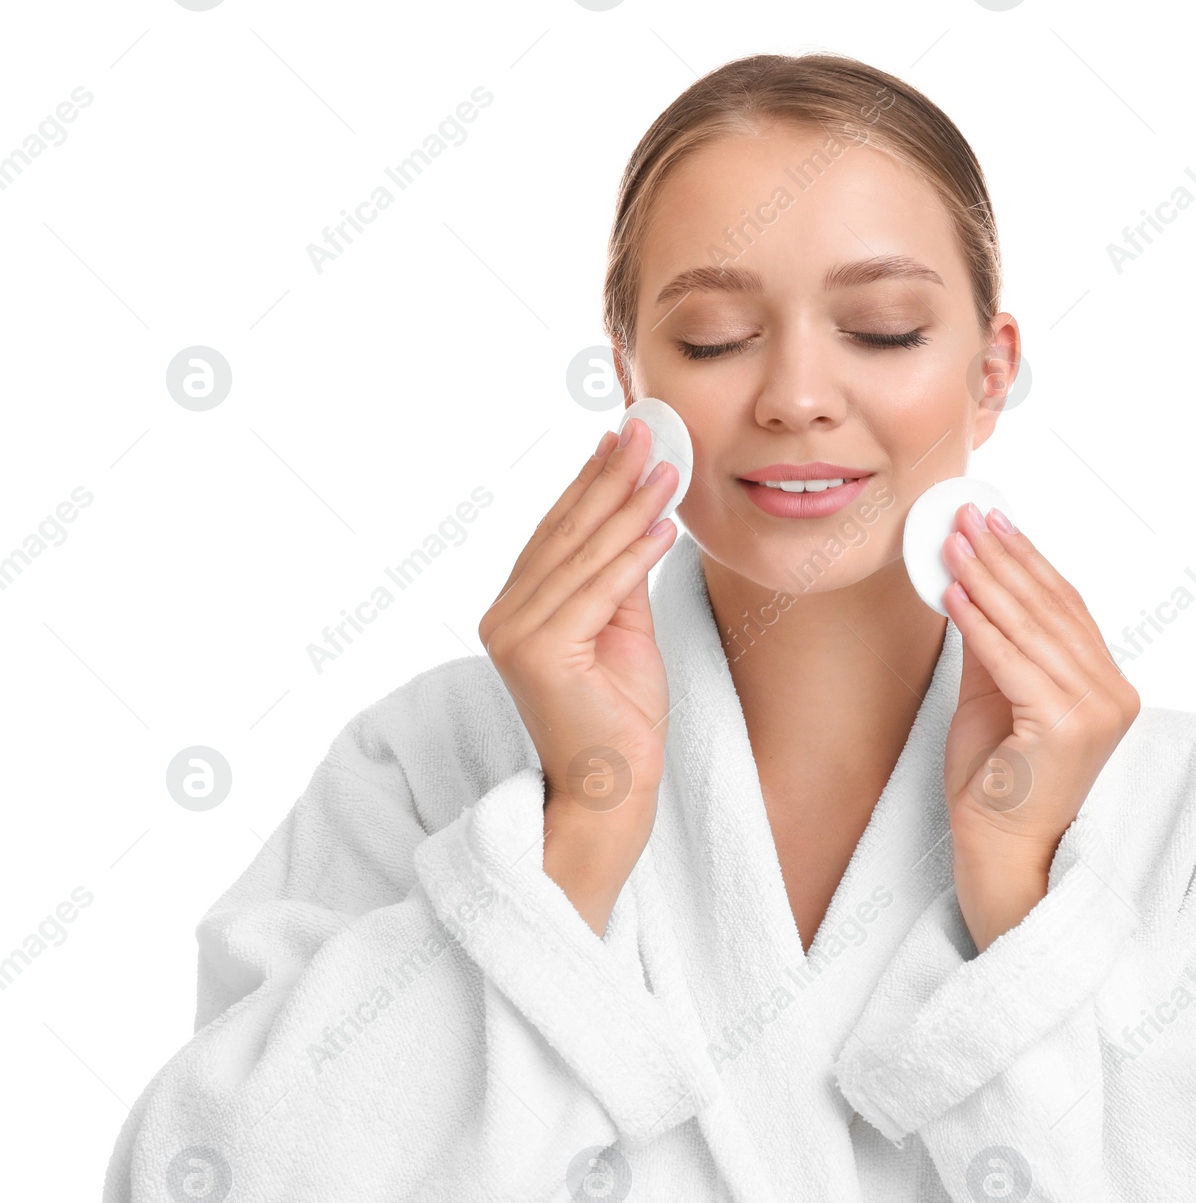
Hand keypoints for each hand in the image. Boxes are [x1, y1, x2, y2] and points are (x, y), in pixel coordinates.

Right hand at [477, 416, 679, 933]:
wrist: (611, 792)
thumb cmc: (620, 719)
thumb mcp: (622, 632)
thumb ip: (617, 579)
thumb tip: (637, 517)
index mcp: (518, 609)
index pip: (558, 533)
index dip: (592, 482)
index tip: (624, 437)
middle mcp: (504, 616)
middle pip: (567, 533)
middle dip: (611, 477)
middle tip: (646, 428)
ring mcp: (514, 635)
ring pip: (584, 556)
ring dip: (629, 505)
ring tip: (666, 463)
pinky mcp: (539, 654)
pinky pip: (599, 592)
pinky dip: (633, 554)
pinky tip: (662, 522)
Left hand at [939, 501, 1138, 950]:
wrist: (1000, 853)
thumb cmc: (995, 785)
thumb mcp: (994, 698)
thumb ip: (994, 644)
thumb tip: (972, 581)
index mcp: (1107, 687)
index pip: (1066, 608)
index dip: (1028, 560)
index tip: (994, 520)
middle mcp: (1113, 695)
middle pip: (1052, 609)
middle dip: (1004, 557)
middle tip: (968, 515)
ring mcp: (1096, 712)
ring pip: (1032, 628)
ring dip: (988, 579)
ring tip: (953, 542)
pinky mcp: (1066, 727)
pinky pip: (1013, 662)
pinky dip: (981, 624)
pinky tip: (955, 592)